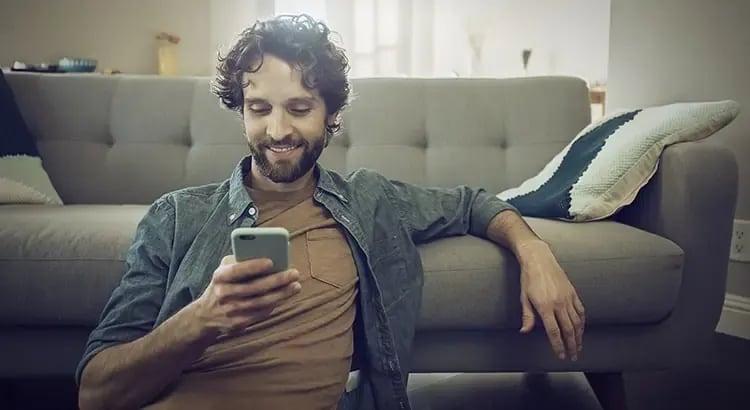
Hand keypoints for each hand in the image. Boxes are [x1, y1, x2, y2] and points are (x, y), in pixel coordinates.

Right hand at [191, 255, 300, 337]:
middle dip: (277, 280)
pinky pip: (261, 313)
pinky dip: (275, 304)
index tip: (271, 261)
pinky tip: (285, 296)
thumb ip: (242, 261)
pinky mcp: (238, 323)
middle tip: (294, 273)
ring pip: (261, 302)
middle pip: (254, 287)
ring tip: (296, 286)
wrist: (206, 315)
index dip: (253, 266)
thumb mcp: (225, 269)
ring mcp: (230, 311)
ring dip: (281, 294)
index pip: (236, 270)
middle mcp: (223, 294)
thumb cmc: (224, 284)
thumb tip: (270, 253)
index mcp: (219, 276)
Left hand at [517, 240, 584, 360]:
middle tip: (572, 356)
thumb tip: (524, 331)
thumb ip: (527, 316)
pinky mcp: (572, 292)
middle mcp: (558, 303)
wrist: (539, 259)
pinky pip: (580, 310)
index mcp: (545, 307)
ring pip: (577, 322)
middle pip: (568, 330)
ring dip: (578, 337)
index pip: (554, 332)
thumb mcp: (524, 298)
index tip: (561, 355)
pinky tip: (581, 329)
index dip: (558, 346)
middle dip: (571, 345)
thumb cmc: (528, 278)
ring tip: (578, 347)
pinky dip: (582, 322)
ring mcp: (567, 298)